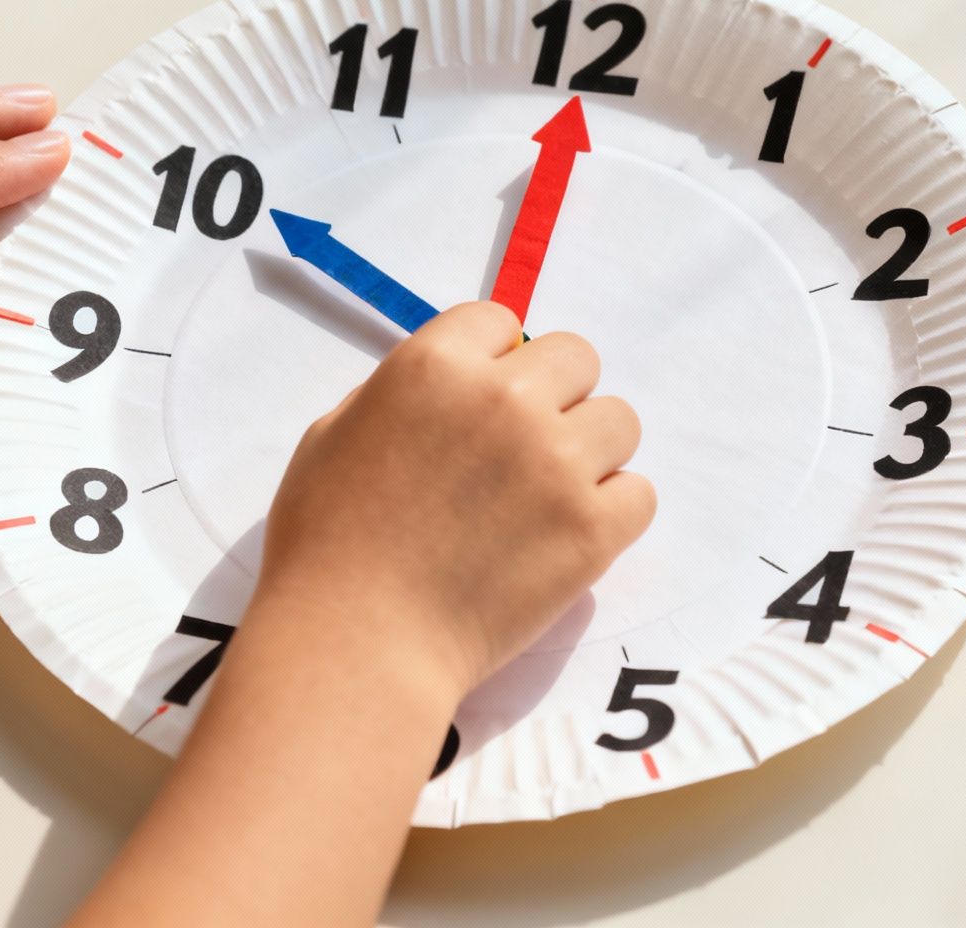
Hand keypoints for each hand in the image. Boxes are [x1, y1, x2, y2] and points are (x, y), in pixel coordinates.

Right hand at [70, 302, 650, 927]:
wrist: (357, 644)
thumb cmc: (325, 545)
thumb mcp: (332, 436)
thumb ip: (398, 394)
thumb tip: (455, 385)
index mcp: (434, 367)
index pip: (501, 321)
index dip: (493, 359)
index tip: (482, 403)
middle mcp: (505, 400)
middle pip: (576, 357)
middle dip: (554, 395)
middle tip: (523, 450)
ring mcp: (556, 464)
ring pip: (619, 421)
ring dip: (589, 451)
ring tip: (549, 497)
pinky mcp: (593, 529)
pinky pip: (639, 493)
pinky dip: (610, 513)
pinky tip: (566, 536)